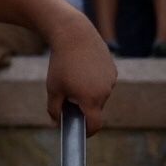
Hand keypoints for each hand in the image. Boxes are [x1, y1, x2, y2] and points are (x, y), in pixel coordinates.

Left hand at [44, 17, 117, 132]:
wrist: (74, 34)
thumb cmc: (61, 63)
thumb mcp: (53, 88)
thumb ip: (54, 109)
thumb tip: (57, 122)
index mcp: (90, 99)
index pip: (95, 125)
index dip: (88, 132)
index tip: (81, 132)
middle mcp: (104, 91)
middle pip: (95, 108)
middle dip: (84, 107)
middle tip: (69, 97)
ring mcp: (110, 79)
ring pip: (100, 94)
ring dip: (90, 93)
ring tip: (75, 77)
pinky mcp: (113, 68)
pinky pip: (104, 82)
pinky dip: (95, 81)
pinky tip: (83, 68)